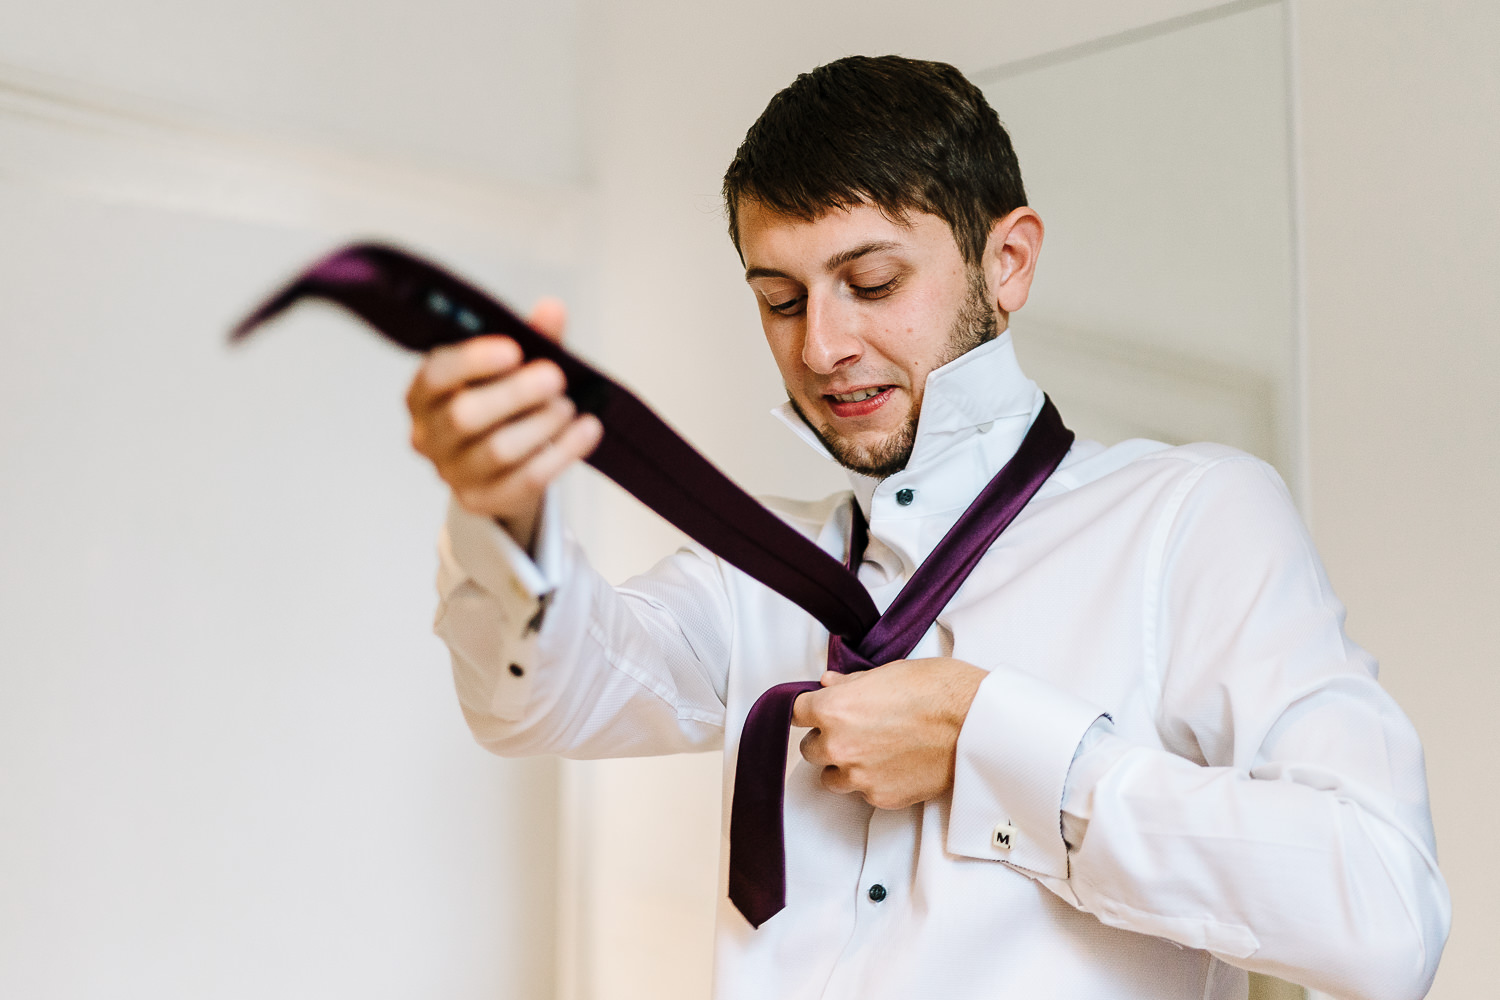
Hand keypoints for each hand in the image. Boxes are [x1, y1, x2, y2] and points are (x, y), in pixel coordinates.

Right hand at [406, 298, 602, 548]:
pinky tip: (588, 431)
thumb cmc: (503, 402)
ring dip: (542, 426)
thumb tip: (553, 309)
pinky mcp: (481, 501)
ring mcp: (451, 473)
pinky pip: (525, 481)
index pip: (436, 376)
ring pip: (497, 452)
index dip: (473, 361)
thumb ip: (532, 338)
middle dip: (516, 394)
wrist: (506, 462)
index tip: (515, 350)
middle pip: (465, 417)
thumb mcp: (514, 366)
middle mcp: (428, 435)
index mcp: (424, 393)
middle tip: (556, 378)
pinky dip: (562, 454)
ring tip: (569, 406)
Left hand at [791, 657, 985, 809]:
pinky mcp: (880, 797)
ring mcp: (858, 776)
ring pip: (830, 777)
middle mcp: (838, 745)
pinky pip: (862, 793)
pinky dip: (872, 781)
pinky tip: (895, 764)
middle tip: (855, 729)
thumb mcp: (889, 672)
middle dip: (826, 738)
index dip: (808, 710)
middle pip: (809, 748)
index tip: (817, 710)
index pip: (795, 713)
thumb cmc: (940, 690)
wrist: (977, 724)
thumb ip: (851, 683)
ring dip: (843, 765)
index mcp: (834, 709)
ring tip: (873, 751)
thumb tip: (830, 683)